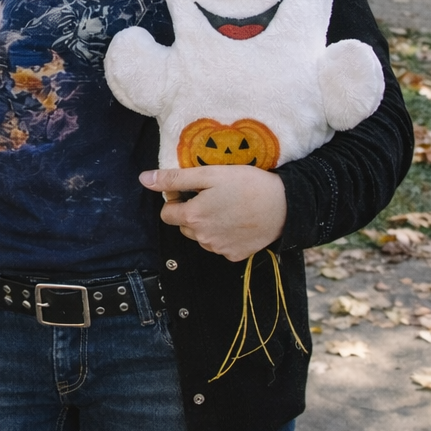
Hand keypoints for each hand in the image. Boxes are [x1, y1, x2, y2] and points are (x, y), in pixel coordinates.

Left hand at [140, 166, 285, 261]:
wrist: (286, 206)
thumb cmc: (247, 184)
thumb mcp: (209, 174)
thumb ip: (174, 179)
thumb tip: (144, 179)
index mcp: (193, 217)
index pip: (167, 214)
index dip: (176, 201)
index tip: (192, 191)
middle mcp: (203, 238)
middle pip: (184, 226)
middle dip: (191, 213)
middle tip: (213, 197)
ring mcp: (219, 250)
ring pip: (201, 237)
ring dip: (207, 225)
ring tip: (228, 208)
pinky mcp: (235, 256)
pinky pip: (219, 246)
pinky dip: (224, 235)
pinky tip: (237, 221)